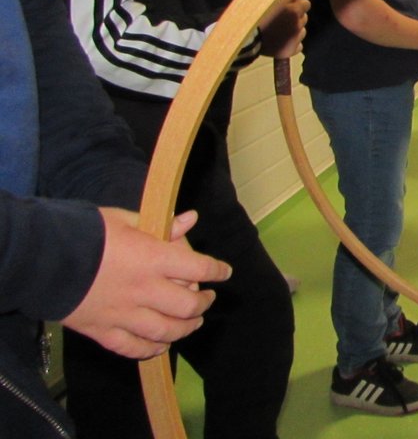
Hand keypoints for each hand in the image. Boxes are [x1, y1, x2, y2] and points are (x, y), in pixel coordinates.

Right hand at [62, 209, 231, 359]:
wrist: (43, 259)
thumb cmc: (87, 232)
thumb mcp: (126, 219)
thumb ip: (161, 224)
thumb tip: (190, 219)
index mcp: (154, 258)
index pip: (200, 267)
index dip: (217, 270)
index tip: (224, 272)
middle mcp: (145, 290)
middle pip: (188, 305)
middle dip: (204, 303)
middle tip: (207, 299)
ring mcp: (125, 314)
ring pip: (167, 331)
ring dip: (186, 328)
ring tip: (193, 322)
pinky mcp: (104, 331)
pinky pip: (134, 348)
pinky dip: (152, 349)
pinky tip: (161, 345)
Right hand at [258, 0, 309, 57]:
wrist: (244, 38)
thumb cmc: (253, 15)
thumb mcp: (267, 0)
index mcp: (293, 11)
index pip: (306, 4)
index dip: (297, 5)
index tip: (289, 6)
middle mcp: (297, 25)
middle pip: (303, 18)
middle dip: (295, 18)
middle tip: (280, 19)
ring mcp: (295, 39)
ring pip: (301, 32)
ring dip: (294, 31)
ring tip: (278, 31)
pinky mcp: (290, 51)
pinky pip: (298, 46)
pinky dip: (291, 44)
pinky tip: (281, 42)